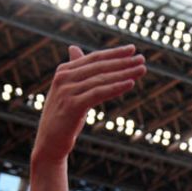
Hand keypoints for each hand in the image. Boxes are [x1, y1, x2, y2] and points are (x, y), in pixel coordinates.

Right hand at [31, 44, 146, 164]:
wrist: (50, 142)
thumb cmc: (63, 117)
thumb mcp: (68, 90)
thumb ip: (75, 71)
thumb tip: (74, 47)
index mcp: (64, 71)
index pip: (94, 58)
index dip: (114, 53)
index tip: (132, 49)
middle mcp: (64, 78)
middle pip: (100, 66)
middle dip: (123, 62)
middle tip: (141, 59)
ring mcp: (67, 91)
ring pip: (101, 79)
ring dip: (124, 74)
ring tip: (141, 70)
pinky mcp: (73, 106)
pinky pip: (99, 93)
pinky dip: (116, 87)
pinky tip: (130, 84)